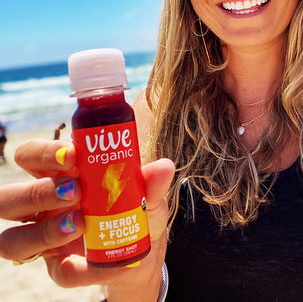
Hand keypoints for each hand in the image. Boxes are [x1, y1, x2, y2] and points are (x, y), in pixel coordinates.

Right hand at [0, 138, 173, 299]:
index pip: (29, 156)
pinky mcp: (59, 268)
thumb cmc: (134, 208)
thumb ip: (151, 183)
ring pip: (12, 239)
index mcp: (58, 174)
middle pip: (8, 198)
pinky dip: (79, 269)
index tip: (73, 154)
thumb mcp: (146, 194)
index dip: (42, 152)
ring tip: (79, 223)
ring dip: (44, 231)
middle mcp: (42, 206)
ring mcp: (45, 238)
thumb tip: (164, 167)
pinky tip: (99, 263)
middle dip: (36, 193)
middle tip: (75, 191)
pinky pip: (57, 272)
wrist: (142, 251)